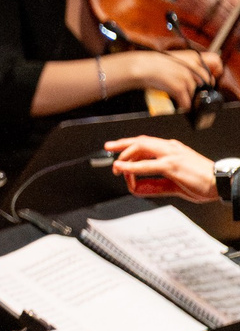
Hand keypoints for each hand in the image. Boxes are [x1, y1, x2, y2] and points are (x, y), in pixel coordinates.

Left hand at [108, 134, 222, 201]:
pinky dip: (132, 167)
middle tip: (108, 151)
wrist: (221, 182)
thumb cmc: (202, 182)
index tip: (116, 150)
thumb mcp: (173, 184)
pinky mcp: (172, 165)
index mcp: (172, 150)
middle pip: (141, 141)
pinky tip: (123, 170)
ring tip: (116, 166)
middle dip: (121, 145)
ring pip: (141, 148)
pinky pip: (147, 165)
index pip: (146, 143)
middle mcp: (171, 148)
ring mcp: (171, 155)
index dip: (128, 145)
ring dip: (125, 157)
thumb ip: (155, 186)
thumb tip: (138, 188)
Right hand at [131, 47, 220, 109]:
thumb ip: (188, 66)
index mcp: (193, 56)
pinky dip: (185, 105)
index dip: (211, 74)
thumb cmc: (154, 64)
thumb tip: (196, 78)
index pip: (214, 64)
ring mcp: (187, 76)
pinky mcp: (180, 87)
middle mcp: (193, 65)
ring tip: (184, 100)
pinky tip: (182, 106)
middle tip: (195, 93)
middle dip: (201, 89)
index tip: (207, 80)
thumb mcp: (176, 60)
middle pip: (206, 81)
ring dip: (190, 98)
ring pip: (196, 92)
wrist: (141, 67)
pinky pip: (187, 101)